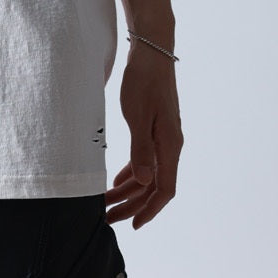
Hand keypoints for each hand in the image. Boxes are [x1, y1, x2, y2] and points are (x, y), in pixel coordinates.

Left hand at [105, 42, 182, 228]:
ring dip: (128, 190)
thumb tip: (143, 181)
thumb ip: (141, 150)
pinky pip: (145, 160)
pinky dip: (131, 173)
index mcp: (170, 145)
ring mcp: (164, 138)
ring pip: (148, 174)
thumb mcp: (138, 116)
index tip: (133, 225)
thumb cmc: (144, 81)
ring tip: (106, 203)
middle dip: (132, 205)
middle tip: (107, 218)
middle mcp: (170, 146)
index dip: (149, 210)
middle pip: (154, 187)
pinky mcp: (155, 129)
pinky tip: (117, 180)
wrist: (152, 52)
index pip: (164, 189)